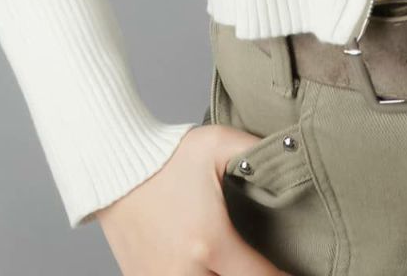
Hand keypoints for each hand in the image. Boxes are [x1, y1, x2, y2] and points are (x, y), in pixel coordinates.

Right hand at [95, 124, 292, 275]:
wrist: (111, 167)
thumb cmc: (165, 155)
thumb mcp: (217, 143)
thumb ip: (257, 149)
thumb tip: (294, 148)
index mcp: (211, 242)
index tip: (293, 271)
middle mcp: (187, 272)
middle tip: (256, 262)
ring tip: (230, 262)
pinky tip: (204, 265)